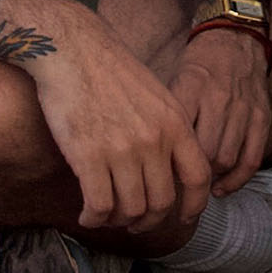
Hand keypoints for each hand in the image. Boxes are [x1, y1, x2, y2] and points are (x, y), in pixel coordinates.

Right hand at [26, 41, 214, 235]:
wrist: (73, 49)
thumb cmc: (110, 70)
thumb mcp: (155, 95)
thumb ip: (167, 130)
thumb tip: (169, 167)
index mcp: (175, 124)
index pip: (198, 178)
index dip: (193, 206)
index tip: (181, 218)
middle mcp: (154, 140)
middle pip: (162, 203)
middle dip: (148, 221)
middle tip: (133, 222)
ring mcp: (123, 150)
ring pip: (130, 210)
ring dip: (118, 220)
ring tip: (106, 215)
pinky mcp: (89, 157)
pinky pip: (99, 206)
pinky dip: (93, 218)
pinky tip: (87, 215)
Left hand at [172, 27, 271, 196]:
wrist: (236, 36)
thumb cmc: (200, 62)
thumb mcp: (174, 77)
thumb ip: (166, 112)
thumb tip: (148, 151)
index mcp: (192, 85)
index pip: (177, 134)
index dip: (165, 162)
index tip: (155, 176)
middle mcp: (219, 97)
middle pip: (203, 152)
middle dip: (188, 175)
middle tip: (174, 185)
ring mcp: (244, 108)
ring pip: (226, 159)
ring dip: (210, 179)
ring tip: (195, 187)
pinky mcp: (262, 117)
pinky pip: (252, 158)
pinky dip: (237, 179)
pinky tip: (222, 188)